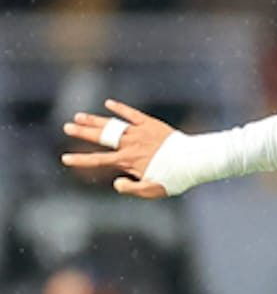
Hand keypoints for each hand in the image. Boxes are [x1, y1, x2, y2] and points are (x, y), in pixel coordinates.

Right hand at [60, 99, 174, 198]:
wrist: (193, 161)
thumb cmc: (175, 178)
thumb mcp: (153, 190)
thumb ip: (132, 189)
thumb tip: (115, 182)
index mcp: (128, 161)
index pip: (99, 160)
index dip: (81, 160)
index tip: (65, 158)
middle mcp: (130, 144)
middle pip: (100, 137)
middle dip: (82, 133)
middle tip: (67, 127)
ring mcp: (139, 132)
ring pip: (112, 124)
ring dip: (95, 120)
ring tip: (79, 116)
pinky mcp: (149, 123)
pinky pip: (131, 113)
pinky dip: (119, 108)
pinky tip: (108, 103)